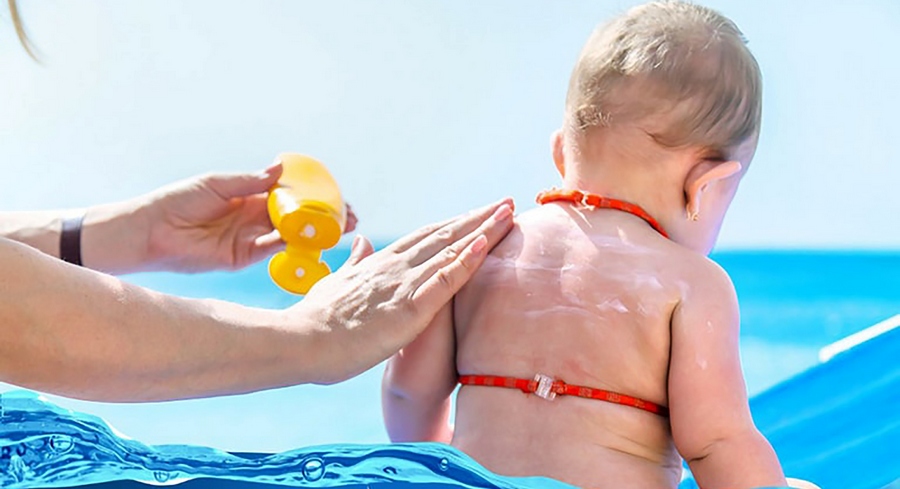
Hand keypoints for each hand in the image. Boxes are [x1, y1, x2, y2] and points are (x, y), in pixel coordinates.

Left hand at [139, 162, 357, 272]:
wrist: (151, 232)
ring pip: (290, 234)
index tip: (335, 193)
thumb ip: (249, 181)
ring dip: (314, 231)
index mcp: (249, 195)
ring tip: (338, 228)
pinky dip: (292, 245)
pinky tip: (310, 239)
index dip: (312, 193)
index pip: (290, 194)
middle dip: (323, 215)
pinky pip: (273, 250)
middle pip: (297, 215)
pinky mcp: (243, 257)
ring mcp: (250, 238)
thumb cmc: (178, 201)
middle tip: (348, 216)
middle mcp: (254, 217)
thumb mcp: (216, 184)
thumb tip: (280, 169)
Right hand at [293, 198, 514, 383]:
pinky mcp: (408, 309)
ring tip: (509, 213)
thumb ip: (354, 262)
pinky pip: (444, 281)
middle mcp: (395, 267)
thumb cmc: (316, 321)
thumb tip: (363, 240)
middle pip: (445, 235)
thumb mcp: (337, 285)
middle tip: (508, 201)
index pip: (426, 237)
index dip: (455, 223)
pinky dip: (467, 261)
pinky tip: (486, 245)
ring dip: (483, 230)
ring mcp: (402, 285)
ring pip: (451, 251)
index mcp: (381, 265)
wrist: (298, 343)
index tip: (479, 211)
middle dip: (478, 218)